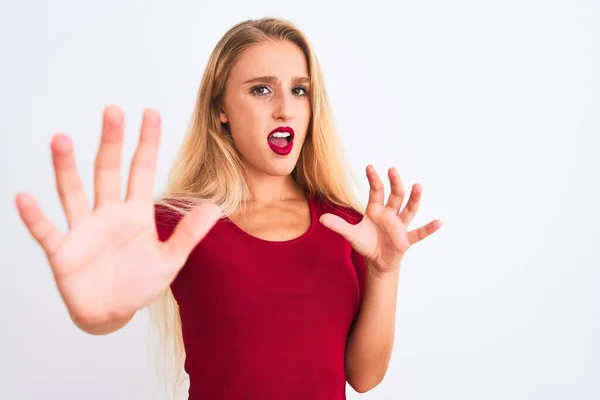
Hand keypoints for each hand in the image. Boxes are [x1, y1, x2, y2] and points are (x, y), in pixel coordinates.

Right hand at [15, 106, 220, 332]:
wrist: (112, 314)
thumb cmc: (140, 284)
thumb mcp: (170, 260)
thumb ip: (188, 234)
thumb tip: (214, 207)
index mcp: (136, 213)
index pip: (142, 169)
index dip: (147, 142)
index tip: (151, 113)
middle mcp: (108, 213)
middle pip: (108, 170)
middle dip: (111, 142)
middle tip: (112, 111)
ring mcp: (83, 230)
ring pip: (73, 192)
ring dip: (66, 167)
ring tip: (61, 139)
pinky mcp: (63, 251)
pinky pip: (46, 231)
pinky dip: (35, 217)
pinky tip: (24, 198)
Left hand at [320, 165, 441, 275]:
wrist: (377, 262)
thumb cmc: (366, 244)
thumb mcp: (351, 235)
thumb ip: (339, 226)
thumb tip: (322, 218)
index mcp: (376, 210)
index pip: (376, 191)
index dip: (373, 180)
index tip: (370, 167)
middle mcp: (390, 214)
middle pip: (395, 195)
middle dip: (394, 183)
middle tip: (393, 170)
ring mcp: (400, 226)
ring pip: (409, 209)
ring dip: (414, 198)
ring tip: (418, 186)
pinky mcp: (406, 239)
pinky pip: (419, 233)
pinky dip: (429, 228)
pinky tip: (439, 222)